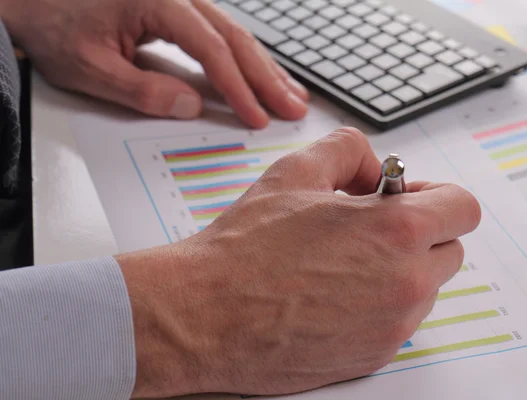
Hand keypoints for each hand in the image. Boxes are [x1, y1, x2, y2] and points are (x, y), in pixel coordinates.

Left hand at [2, 0, 308, 127]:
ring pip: (233, 33)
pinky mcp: (178, 9)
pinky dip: (242, 59)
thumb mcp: (89, 67)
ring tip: (291, 94)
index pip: (210, 48)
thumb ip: (142, 90)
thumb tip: (190, 107)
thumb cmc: (51, 24)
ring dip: (264, 67)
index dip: (237, 87)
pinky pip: (220, 34)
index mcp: (156, 0)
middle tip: (293, 107)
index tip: (256, 116)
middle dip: (266, 77)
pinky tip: (260, 74)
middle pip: (234, 37)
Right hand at [115, 127, 481, 397]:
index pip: (463, 208)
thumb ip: (349, 151)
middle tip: (372, 228)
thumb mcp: (296, 172)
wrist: (204, 313)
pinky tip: (334, 295)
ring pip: (425, 288)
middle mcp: (406, 283)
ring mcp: (393, 326)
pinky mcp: (374, 356)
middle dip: (419, 233)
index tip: (409, 199)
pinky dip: (379, 305)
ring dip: (399, 270)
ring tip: (344, 263)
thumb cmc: (244, 248)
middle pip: (450, 249)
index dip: (437, 196)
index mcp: (396, 231)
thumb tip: (374, 168)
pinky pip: (398, 322)